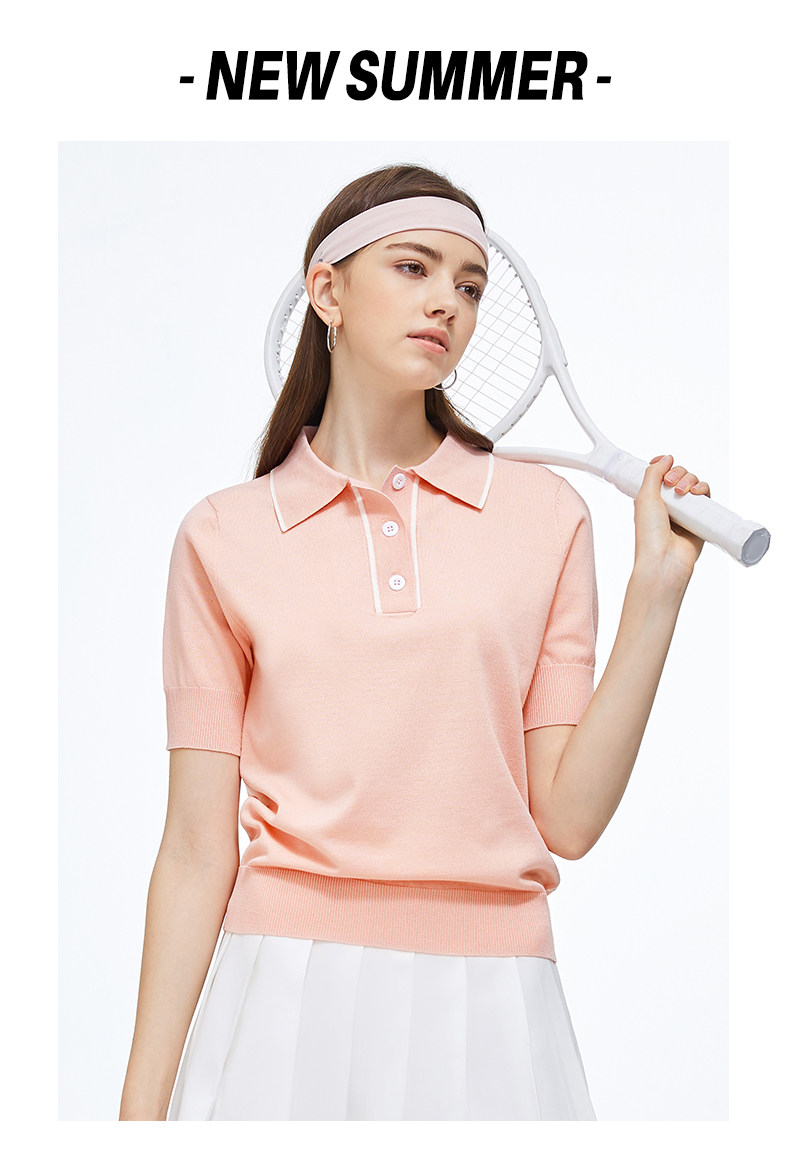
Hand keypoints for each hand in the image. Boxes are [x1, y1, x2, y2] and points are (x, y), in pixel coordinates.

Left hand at [633, 454, 710, 582]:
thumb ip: (653, 474)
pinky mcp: (700, 519)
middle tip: (671, 483)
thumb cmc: (649, 533)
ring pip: (694, 484)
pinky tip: (697, 493)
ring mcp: (685, 512)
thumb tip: (666, 458)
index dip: (663, 466)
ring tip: (683, 491)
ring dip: (691, 480)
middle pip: (679, 476)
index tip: (662, 461)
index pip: (660, 475)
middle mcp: (668, 505)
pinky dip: (703, 490)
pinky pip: (706, 498)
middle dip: (678, 473)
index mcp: (651, 500)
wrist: (664, 559)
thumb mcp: (644, 497)